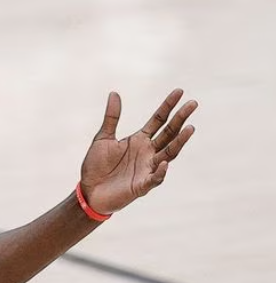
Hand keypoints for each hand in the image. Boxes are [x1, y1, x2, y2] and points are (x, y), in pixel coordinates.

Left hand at [80, 89, 197, 214]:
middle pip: (169, 133)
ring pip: (168, 153)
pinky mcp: (142, 185)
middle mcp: (148, 152)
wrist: (89, 191)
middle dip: (180, 119)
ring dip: (179, 142)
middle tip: (193, 103)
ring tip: (190, 128)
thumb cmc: (97, 166)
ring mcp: (147, 168)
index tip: (180, 91)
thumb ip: (111, 117)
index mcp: (140, 140)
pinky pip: (155, 178)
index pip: (159, 120)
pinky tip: (164, 163)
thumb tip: (114, 93)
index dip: (168, 106)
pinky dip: (160, 172)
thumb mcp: (103, 138)